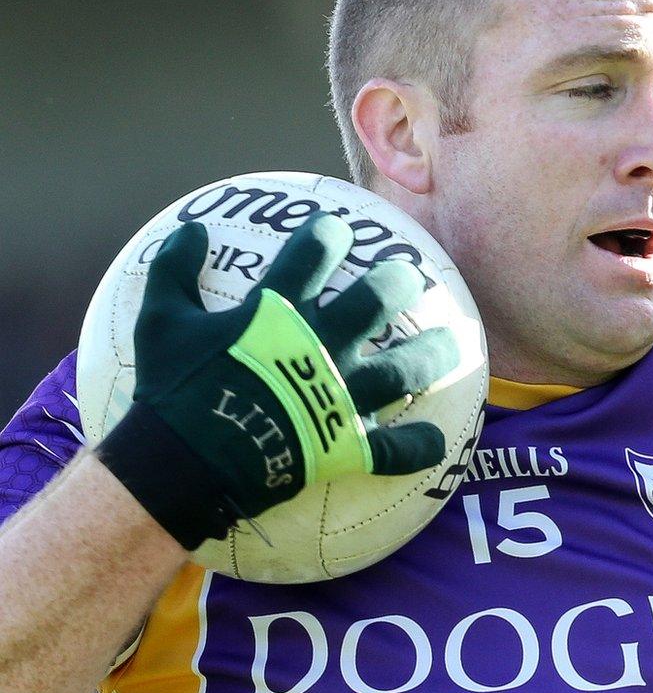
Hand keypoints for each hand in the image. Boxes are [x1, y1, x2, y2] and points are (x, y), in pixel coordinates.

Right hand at [95, 213, 457, 548]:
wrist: (181, 463)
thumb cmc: (171, 390)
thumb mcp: (159, 321)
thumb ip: (173, 271)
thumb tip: (190, 229)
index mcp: (277, 314)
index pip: (312, 254)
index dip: (329, 234)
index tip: (339, 230)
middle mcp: (319, 347)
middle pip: (376, 300)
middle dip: (399, 281)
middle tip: (410, 278)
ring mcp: (339, 395)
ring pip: (403, 368)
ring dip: (433, 353)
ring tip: (452, 343)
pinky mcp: (345, 443)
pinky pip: (395, 448)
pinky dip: (419, 445)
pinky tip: (435, 440)